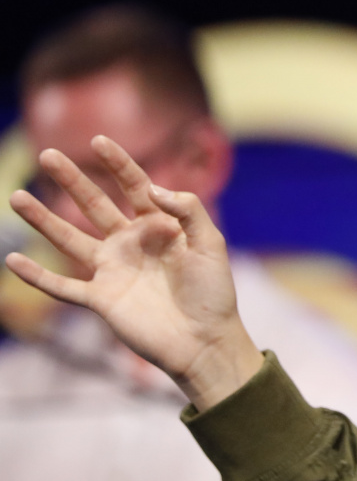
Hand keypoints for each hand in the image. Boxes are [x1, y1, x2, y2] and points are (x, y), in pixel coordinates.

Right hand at [4, 136, 262, 409]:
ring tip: (17, 197)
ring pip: (69, 239)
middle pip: (94, 205)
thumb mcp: (210, 243)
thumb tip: (153, 187)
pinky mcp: (100, 299)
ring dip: (43, 220)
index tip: (97, 140)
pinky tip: (12, 259)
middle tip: (47, 154)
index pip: (134, 186)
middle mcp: (130, 244)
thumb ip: (187, 210)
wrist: (206, 340)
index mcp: (160, 226)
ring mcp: (112, 270)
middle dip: (72, 180)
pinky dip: (36, 276)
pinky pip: (62, 286)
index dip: (117, 163)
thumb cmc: (213, 292)